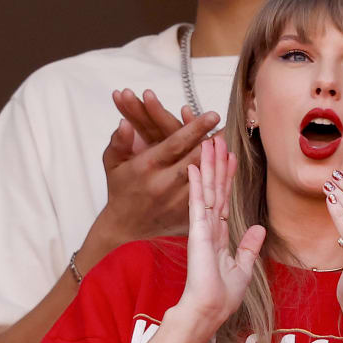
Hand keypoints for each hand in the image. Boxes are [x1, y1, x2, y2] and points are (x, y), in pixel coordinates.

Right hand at [92, 92, 217, 250]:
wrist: (124, 227)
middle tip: (227, 128)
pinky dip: (219, 180)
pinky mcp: (186, 214)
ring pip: (206, 177)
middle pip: (196, 159)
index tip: (213, 115)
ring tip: (229, 145)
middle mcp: (164, 184)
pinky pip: (208, 196)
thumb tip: (124, 123)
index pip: (176, 143)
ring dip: (219, 161)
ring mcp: (177, 201)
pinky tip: (227, 168)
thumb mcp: (113, 163)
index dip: (196, 128)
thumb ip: (119, 141)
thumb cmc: (120, 188)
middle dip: (214, 143)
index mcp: (147, 166)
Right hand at [172, 135, 265, 333]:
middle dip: (216, 164)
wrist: (210, 310)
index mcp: (219, 236)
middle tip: (216, 139)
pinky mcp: (198, 232)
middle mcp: (209, 228)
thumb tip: (259, 228)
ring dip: (207, 165)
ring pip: (206, 189)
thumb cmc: (222, 296)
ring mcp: (202, 228)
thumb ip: (248, 246)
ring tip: (207, 142)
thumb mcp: (243, 267)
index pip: (224, 200)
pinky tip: (195, 165)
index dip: (227, 178)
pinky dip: (197, 184)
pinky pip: (198, 203)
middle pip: (215, 189)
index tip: (230, 158)